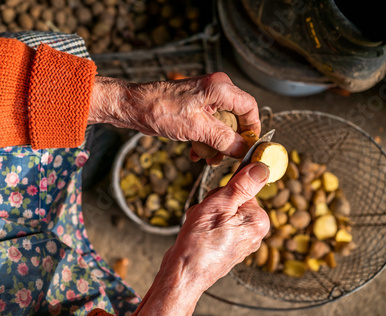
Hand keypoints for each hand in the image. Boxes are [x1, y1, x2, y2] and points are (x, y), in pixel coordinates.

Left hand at [88, 73, 259, 161]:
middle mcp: (215, 90)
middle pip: (235, 119)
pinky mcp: (194, 109)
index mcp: (220, 88)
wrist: (134, 107)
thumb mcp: (197, 128)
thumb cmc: (160, 110)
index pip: (249, 108)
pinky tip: (195, 153)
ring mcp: (204, 99)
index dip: (251, 129)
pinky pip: (207, 126)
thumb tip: (242, 150)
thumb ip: (223, 139)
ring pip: (220, 126)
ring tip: (206, 159)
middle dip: (229, 141)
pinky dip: (204, 140)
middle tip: (225, 158)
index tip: (249, 147)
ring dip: (214, 144)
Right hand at [129, 163, 269, 315]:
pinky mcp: (226, 247)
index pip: (244, 189)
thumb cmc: (200, 242)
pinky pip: (215, 225)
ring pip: (220, 212)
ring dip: (205, 213)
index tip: (215, 202)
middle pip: (232, 200)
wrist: (184, 274)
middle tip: (204, 216)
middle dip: (213, 203)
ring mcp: (240, 242)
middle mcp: (254, 232)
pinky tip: (197, 235)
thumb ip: (242, 185)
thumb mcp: (220, 204)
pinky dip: (203, 225)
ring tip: (198, 227)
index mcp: (258, 220)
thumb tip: (262, 167)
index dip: (224, 191)